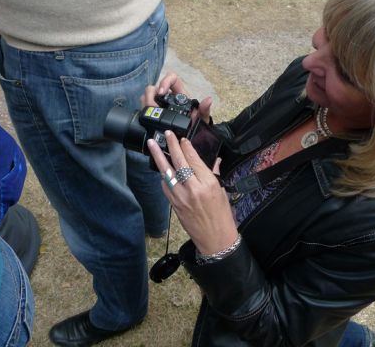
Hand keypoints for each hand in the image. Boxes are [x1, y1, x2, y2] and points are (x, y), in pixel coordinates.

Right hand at [141, 72, 212, 123]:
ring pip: (147, 96)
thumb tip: (208, 100)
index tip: (162, 92)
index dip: (165, 81)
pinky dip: (143, 112)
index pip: (172, 78)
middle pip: (155, 87)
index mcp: (180, 94)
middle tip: (153, 108)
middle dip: (151, 96)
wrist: (189, 141)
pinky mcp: (152, 114)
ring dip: (146, 104)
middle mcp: (168, 97)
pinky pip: (144, 108)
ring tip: (150, 115)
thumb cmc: (196, 128)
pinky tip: (147, 120)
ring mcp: (159, 105)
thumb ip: (205, 110)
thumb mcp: (201, 120)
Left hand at [147, 130, 237, 254]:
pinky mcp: (174, 205)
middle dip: (171, 146)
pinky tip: (161, 169)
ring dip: (159, 158)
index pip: (194, 160)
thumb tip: (214, 160)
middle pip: (179, 163)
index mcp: (208, 184)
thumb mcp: (222, 191)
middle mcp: (193, 189)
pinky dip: (163, 176)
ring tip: (152, 145)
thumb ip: (214, 173)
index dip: (186, 147)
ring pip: (167, 173)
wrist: (215, 240)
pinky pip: (166, 186)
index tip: (182, 139)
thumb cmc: (222, 217)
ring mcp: (181, 198)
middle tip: (166, 134)